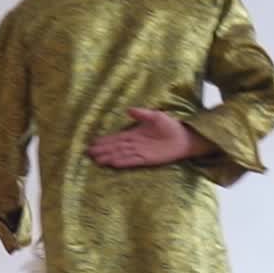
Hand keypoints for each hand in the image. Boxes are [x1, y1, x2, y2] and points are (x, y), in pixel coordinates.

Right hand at [88, 108, 204, 168]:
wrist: (184, 137)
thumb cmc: (170, 125)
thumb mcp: (156, 116)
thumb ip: (142, 114)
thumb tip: (128, 110)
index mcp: (135, 133)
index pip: (117, 137)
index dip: (105, 140)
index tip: (93, 142)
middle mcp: (135, 144)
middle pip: (116, 147)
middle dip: (103, 150)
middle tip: (89, 153)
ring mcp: (140, 152)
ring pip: (121, 155)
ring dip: (109, 157)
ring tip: (97, 160)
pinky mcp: (147, 160)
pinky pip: (132, 161)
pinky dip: (122, 162)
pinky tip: (113, 163)